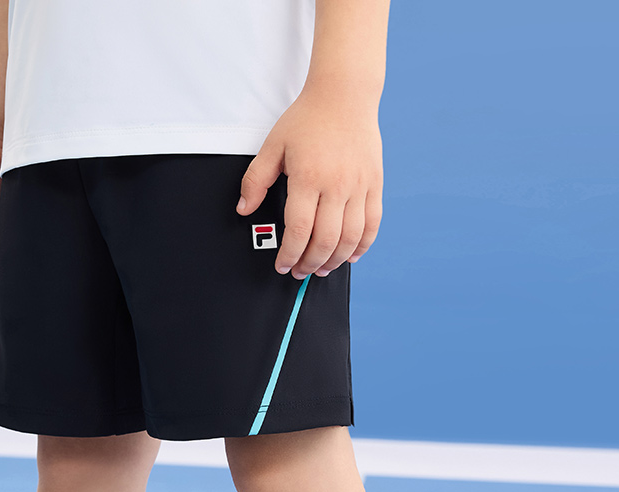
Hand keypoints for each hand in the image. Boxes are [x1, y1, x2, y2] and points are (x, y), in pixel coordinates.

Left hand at [237, 89, 382, 279]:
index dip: (290, 255)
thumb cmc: (307, 119)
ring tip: (322, 268)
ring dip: (336, 260)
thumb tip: (243, 209)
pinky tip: (351, 256)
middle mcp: (337, 184)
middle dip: (310, 263)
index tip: (282, 265)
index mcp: (309, 177)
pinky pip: (372, 224)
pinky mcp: (375, 184)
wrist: (345, 94)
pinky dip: (362, 245)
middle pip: (326, 240)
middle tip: (299, 271)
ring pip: (351, 238)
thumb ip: (255, 180)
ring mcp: (359, 185)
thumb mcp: (273, 146)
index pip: (299, 230)